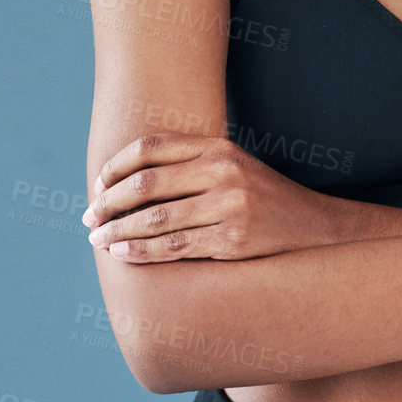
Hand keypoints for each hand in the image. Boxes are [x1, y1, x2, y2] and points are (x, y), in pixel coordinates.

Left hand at [83, 132, 346, 261]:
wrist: (313, 227)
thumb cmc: (261, 198)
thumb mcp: (232, 166)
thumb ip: (190, 162)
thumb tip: (128, 176)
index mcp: (217, 147)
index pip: (150, 149)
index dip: (116, 167)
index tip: (97, 186)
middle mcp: (222, 171)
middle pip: (146, 183)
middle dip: (108, 202)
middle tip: (88, 216)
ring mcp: (228, 206)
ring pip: (154, 218)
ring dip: (117, 231)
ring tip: (97, 239)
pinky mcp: (232, 240)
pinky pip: (173, 247)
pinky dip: (140, 252)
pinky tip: (121, 254)